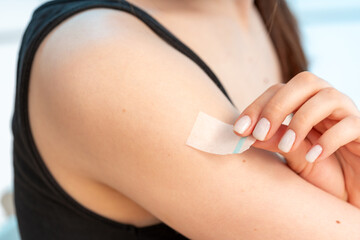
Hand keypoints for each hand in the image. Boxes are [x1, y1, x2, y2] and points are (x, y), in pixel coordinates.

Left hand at [233, 71, 359, 206]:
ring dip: (301, 121)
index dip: (257, 106)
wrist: (350, 192)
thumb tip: (243, 133)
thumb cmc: (321, 171)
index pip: (278, 90)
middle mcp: (325, 102)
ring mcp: (347, 114)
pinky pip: (349, 124)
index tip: (239, 129)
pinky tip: (313, 157)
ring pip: (327, 97)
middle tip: (260, 133)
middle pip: (304, 82)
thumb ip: (272, 141)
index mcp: (304, 104)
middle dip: (278, 106)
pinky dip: (328, 140)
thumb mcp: (291, 156)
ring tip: (287, 147)